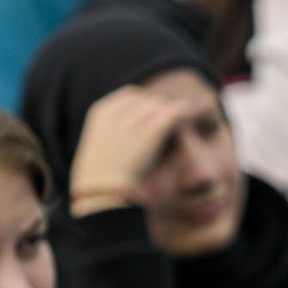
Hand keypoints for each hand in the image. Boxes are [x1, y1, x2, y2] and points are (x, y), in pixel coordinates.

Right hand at [66, 84, 184, 209]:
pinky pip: (170, 113)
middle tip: (170, 122)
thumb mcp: (106, 146)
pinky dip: (180, 110)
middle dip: (160, 108)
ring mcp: (131, 124)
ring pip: (159, 105)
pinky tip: (186, 111)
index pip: (131, 94)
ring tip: (178, 121)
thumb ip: (121, 129)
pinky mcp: (148, 135)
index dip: (146, 102)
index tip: (155, 115)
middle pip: (147, 99)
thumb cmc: (105, 176)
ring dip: (170, 112)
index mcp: (101, 112)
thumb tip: (150, 120)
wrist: (102, 193)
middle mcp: (116, 113)